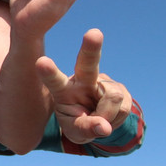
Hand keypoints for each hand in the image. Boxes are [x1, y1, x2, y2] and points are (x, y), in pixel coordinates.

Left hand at [36, 29, 131, 143]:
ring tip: (99, 119)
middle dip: (91, 48)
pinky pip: (123, 107)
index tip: (41, 62)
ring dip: (108, 116)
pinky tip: (109, 116)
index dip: (49, 72)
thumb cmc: (77, 123)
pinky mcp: (119, 89)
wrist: (96, 122)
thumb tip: (105, 128)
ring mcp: (103, 82)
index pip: (55, 81)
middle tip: (94, 33)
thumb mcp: (75, 131)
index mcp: (63, 90)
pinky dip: (117, 119)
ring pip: (112, 98)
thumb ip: (86, 129)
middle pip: (87, 63)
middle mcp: (82, 80)